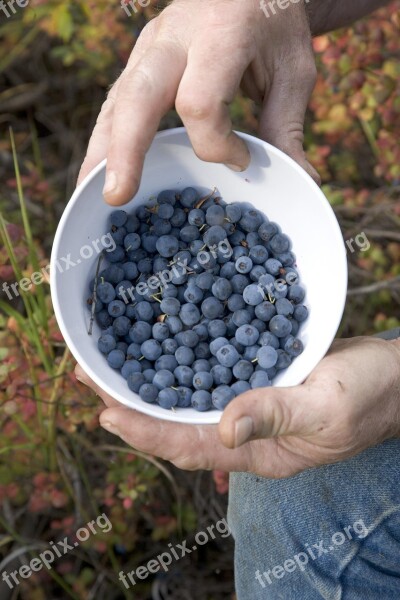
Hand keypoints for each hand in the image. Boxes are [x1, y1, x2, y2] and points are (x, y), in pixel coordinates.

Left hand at [75, 337, 399, 477]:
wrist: (394, 378)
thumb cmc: (370, 396)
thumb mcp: (328, 408)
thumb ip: (276, 415)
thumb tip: (222, 430)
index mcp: (260, 451)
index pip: (190, 446)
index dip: (147, 432)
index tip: (106, 412)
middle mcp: (246, 432)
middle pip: (176, 422)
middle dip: (131, 404)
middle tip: (87, 374)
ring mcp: (251, 404)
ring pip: (189, 397)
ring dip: (149, 379)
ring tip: (110, 357)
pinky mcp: (258, 379)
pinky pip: (211, 373)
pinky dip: (182, 359)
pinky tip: (163, 339)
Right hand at [78, 0, 318, 204]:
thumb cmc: (273, 27)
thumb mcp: (293, 71)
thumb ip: (287, 126)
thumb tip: (302, 182)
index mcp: (219, 34)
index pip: (200, 102)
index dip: (217, 145)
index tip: (243, 161)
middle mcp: (174, 35)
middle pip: (139, 96)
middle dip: (126, 149)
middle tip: (118, 196)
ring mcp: (149, 46)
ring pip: (117, 99)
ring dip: (103, 148)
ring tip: (92, 191)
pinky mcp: (140, 59)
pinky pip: (116, 101)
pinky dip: (106, 137)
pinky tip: (98, 169)